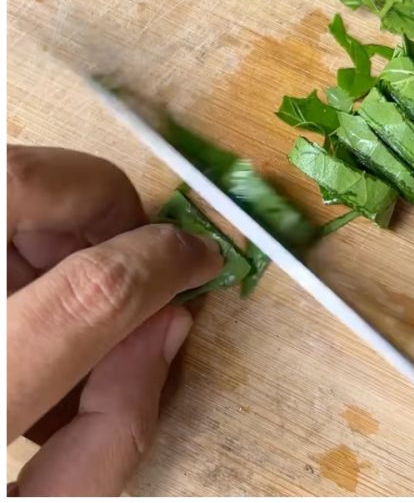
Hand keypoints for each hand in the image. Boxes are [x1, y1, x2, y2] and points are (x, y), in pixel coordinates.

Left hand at [7, 146, 221, 495]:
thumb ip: (112, 429)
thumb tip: (165, 327)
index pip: (90, 289)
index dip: (163, 261)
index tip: (195, 258)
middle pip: (17, 183)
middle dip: (97, 202)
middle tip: (125, 247)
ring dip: (42, 222)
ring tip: (52, 296)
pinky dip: (0, 247)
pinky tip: (6, 308)